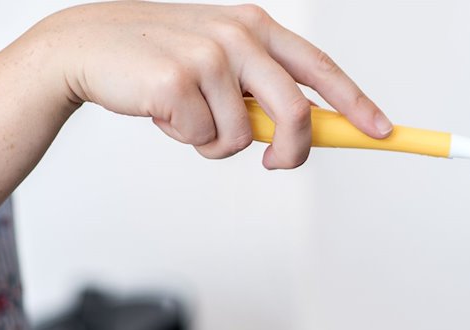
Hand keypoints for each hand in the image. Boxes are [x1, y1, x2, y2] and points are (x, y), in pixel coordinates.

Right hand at [33, 1, 391, 167]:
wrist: (86, 48)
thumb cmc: (160, 61)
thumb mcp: (220, 64)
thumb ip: (261, 91)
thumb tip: (305, 136)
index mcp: (256, 26)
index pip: (320, 69)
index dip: (356, 103)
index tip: (383, 131)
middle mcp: (239, 35)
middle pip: (296, 113)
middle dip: (293, 152)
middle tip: (276, 164)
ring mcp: (209, 56)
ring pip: (243, 139)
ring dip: (216, 144)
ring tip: (187, 116)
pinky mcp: (177, 81)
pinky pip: (205, 141)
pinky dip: (187, 140)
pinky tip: (164, 112)